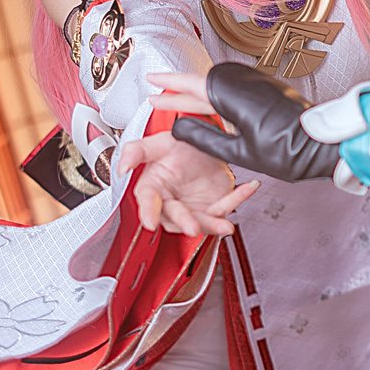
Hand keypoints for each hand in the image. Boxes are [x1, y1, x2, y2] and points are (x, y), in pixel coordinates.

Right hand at [116, 130, 258, 235]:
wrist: (205, 145)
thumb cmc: (179, 147)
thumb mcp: (158, 142)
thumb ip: (136, 152)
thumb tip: (121, 166)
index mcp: (154, 187)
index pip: (147, 201)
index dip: (148, 211)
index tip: (150, 221)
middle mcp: (172, 202)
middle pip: (177, 217)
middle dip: (186, 223)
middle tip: (192, 227)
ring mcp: (194, 208)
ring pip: (203, 221)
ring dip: (215, 224)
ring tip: (225, 225)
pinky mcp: (214, 207)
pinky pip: (227, 206)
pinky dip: (239, 198)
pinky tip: (248, 188)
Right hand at [150, 64, 339, 182]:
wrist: (322, 144)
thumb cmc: (288, 151)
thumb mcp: (238, 153)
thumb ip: (205, 138)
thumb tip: (181, 129)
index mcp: (232, 95)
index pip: (191, 85)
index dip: (168, 84)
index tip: (152, 81)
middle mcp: (243, 82)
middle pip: (202, 83)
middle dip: (179, 90)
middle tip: (158, 96)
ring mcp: (256, 83)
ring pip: (217, 85)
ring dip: (196, 94)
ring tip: (177, 102)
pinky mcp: (265, 89)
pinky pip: (232, 88)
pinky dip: (215, 97)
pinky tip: (208, 107)